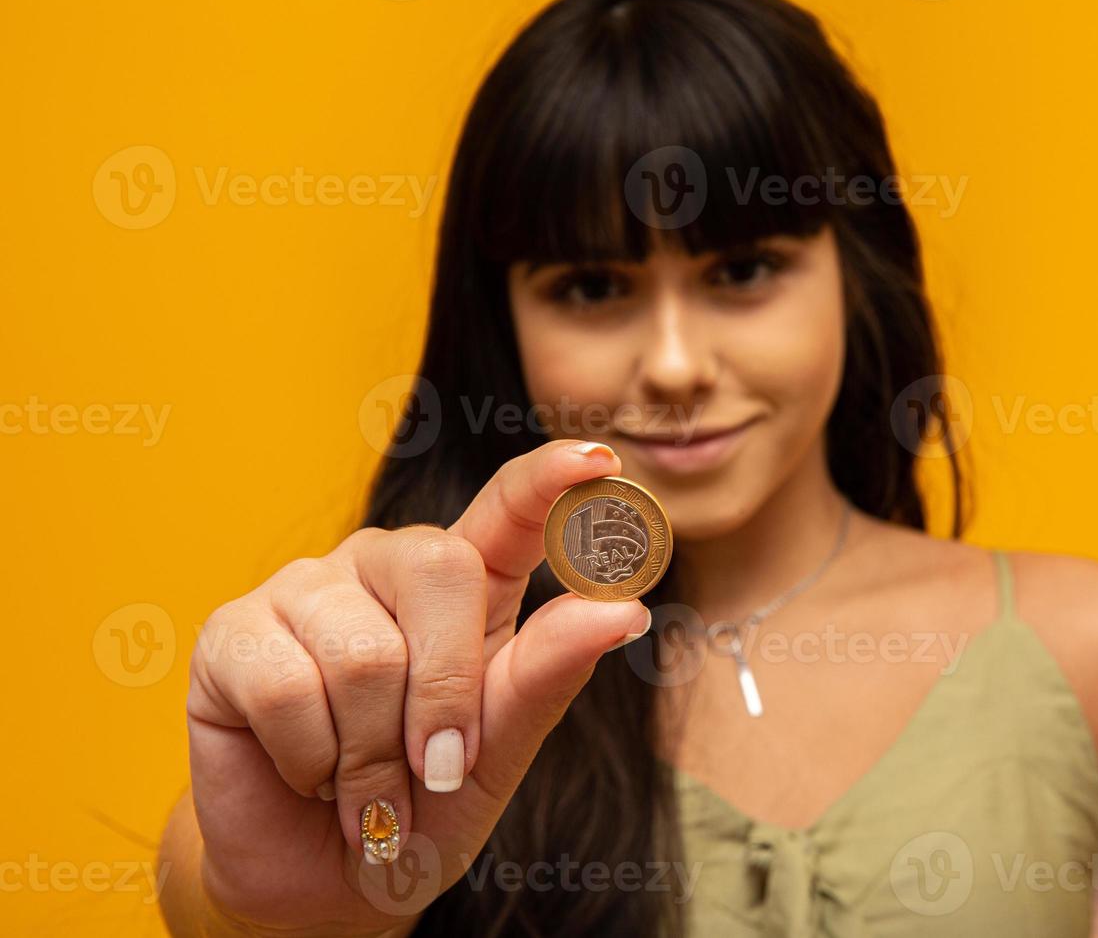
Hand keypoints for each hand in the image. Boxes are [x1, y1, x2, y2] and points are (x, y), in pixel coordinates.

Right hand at [177, 440, 647, 935]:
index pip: (507, 510)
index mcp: (464, 584)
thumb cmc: (424, 803)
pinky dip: (312, 760)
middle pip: (439, 570)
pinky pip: (288, 689)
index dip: (547, 481)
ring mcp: (304, 589)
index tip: (597, 459)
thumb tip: (623, 609)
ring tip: (365, 787)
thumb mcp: (500, 751)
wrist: (324, 881)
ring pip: (363, 653)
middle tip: (434, 768)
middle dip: (447, 695)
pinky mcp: (232, 632)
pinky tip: (307, 772)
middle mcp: (384, 566)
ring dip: (373, 754)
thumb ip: (548, 675)